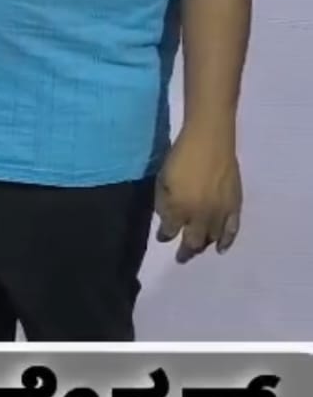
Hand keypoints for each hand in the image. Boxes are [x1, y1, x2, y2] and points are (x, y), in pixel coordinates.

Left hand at [155, 129, 241, 263]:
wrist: (210, 139)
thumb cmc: (181, 155)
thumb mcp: (162, 179)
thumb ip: (163, 202)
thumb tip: (166, 217)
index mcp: (178, 209)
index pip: (169, 232)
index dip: (165, 236)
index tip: (162, 237)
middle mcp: (199, 216)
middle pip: (192, 242)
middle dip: (185, 251)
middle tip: (181, 258)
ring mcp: (219, 212)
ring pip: (211, 238)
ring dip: (203, 245)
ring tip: (198, 249)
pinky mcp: (234, 205)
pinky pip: (232, 230)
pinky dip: (226, 241)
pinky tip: (221, 249)